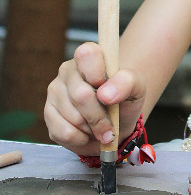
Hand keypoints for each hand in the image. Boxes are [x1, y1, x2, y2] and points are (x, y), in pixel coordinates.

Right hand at [44, 41, 145, 155]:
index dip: (97, 74)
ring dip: (92, 129)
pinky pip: (63, 133)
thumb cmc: (125, 99)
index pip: (86, 54)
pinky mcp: (48, 114)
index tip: (107, 90)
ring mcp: (55, 91)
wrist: (117, 121)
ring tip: (98, 125)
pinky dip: (81, 139)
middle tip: (111, 123)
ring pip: (73, 117)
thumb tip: (105, 94)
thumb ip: (127, 82)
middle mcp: (68, 70)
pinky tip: (86, 132)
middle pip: (81, 95)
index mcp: (89, 56)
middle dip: (100, 116)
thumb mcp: (137, 87)